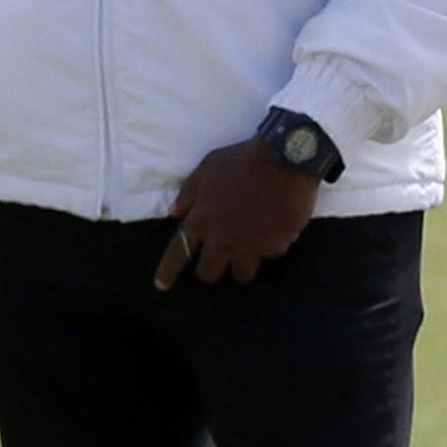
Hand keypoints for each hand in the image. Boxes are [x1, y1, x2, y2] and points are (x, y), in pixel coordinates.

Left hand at [153, 135, 320, 290]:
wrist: (284, 160)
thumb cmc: (241, 161)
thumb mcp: (206, 169)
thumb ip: (188, 194)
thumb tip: (173, 213)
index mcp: (201, 220)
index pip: (179, 252)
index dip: (168, 271)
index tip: (161, 286)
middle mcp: (222, 239)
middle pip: (209, 274)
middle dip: (212, 269)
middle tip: (219, 259)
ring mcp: (249, 247)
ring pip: (241, 276)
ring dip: (241, 265)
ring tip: (247, 250)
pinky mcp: (275, 248)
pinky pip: (268, 257)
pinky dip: (268, 247)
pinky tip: (273, 230)